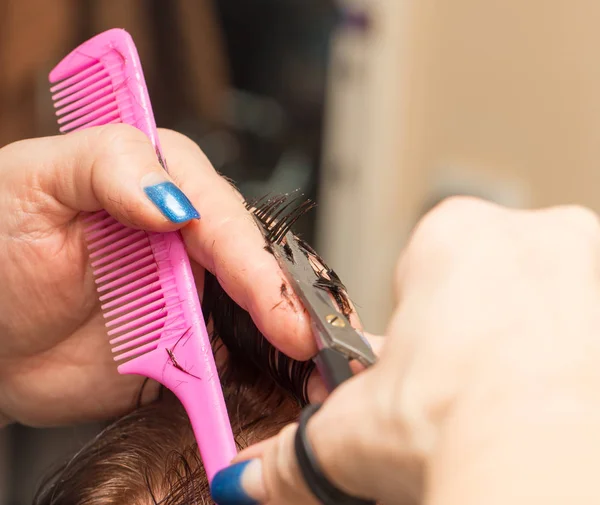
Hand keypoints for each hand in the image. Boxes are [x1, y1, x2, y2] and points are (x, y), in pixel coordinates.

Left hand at [0, 124, 314, 426]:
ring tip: (320, 367)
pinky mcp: (187, 340)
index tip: (272, 302)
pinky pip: (229, 358)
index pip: (223, 219)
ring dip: (287, 339)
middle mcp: (189, 237)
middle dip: (288, 304)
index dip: (253, 263)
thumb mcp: (36, 181)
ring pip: (254, 312)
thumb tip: (172, 200)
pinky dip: (257, 375)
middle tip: (312, 340)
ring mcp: (192, 292)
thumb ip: (108, 165)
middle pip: (254, 267)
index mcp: (163, 184)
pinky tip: (284, 387)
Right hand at [211, 197, 599, 504]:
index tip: (427, 367)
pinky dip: (573, 359)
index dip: (423, 327)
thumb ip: (294, 449)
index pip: (429, 271)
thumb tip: (249, 475)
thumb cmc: (452, 422)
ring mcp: (589, 263)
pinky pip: (591, 320)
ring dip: (526, 346)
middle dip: (474, 334)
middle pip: (490, 283)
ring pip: (547, 300)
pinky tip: (551, 403)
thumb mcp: (351, 432)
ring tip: (511, 402)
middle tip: (467, 390)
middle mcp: (528, 234)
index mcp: (453, 235)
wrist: (545, 463)